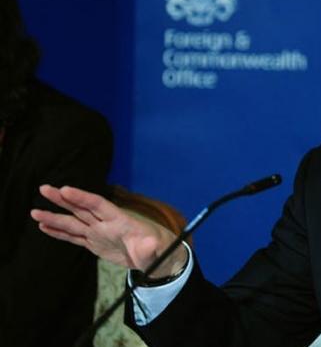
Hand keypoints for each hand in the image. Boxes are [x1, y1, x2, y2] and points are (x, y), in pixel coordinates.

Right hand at [30, 185, 186, 277]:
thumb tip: (151, 244)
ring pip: (73, 222)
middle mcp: (106, 224)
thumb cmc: (159, 251)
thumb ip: (150, 248)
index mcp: (120, 220)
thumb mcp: (156, 251)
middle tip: (44, 188)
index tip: (65, 189)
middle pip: (81, 208)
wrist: (157, 257)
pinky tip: (44, 227)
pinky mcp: (95, 244)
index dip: (82, 197)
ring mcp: (99, 233)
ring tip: (34, 212)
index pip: (98, 205)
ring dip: (55, 217)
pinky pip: (74, 237)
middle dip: (63, 199)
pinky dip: (59, 233)